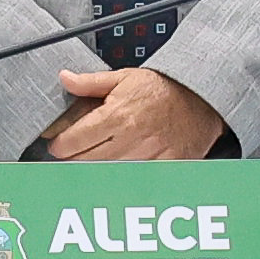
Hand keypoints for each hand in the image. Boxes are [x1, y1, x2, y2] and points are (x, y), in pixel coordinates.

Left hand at [39, 64, 222, 161]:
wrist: (201, 97)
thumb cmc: (163, 88)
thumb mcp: (124, 77)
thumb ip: (91, 82)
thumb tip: (66, 78)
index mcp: (116, 115)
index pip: (73, 141)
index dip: (59, 145)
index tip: (58, 144)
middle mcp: (129, 138)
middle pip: (84, 162)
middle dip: (72, 160)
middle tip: (71, 154)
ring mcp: (146, 155)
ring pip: (105, 174)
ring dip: (93, 170)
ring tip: (91, 162)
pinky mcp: (162, 166)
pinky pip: (134, 181)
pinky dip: (122, 179)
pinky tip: (117, 171)